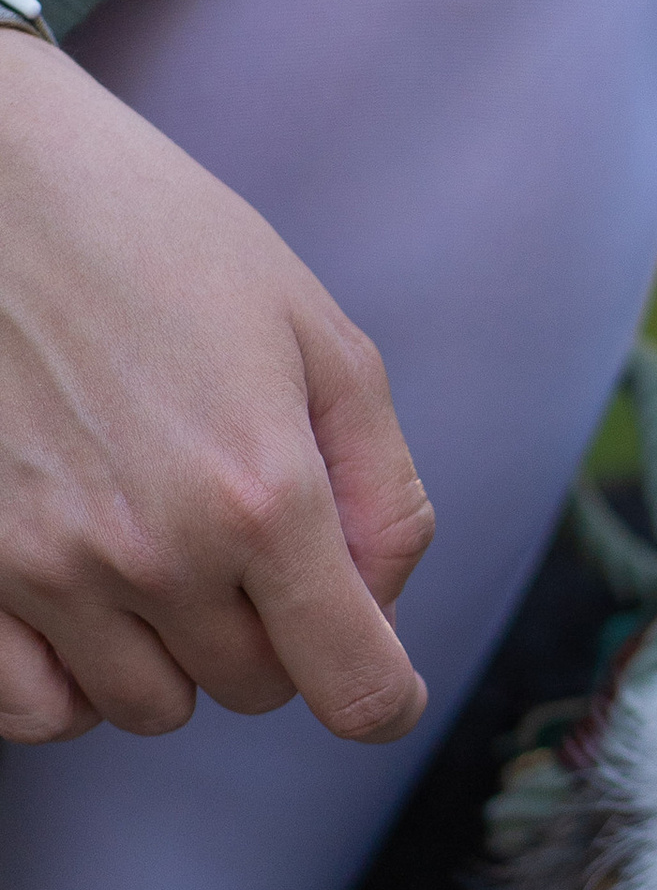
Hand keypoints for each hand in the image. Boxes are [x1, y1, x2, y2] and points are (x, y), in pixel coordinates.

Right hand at [0, 31, 434, 744]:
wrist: (1, 180)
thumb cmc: (162, 238)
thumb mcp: (317, 334)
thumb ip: (380, 482)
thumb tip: (384, 597)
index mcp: (264, 493)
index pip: (353, 684)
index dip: (385, 698)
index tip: (383, 684)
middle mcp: (156, 551)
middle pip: (256, 689)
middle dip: (278, 634)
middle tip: (255, 537)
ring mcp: (47, 570)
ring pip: (149, 706)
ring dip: (178, 655)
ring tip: (167, 549)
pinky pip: (35, 709)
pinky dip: (71, 682)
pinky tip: (88, 607)